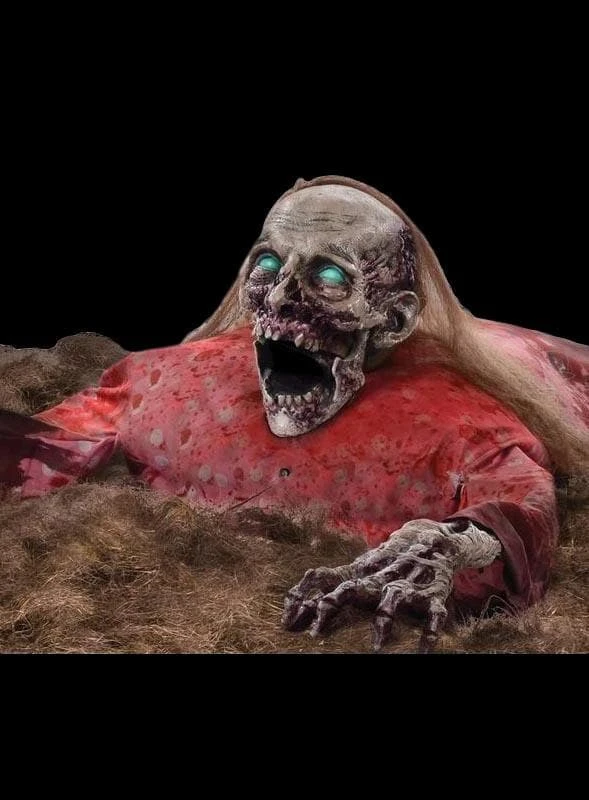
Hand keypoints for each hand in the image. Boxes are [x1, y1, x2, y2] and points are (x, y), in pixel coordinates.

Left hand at [282, 518, 500, 651]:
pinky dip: (430, 634)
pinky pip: (433, 616)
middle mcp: (378, 579)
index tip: (286, 622)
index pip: (321, 579)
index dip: (301, 597)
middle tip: (315, 633)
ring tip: (377, 647)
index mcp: (357, 573)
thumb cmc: (385, 565)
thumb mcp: (357, 571)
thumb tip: (290, 610)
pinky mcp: (434, 596)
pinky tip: (424, 651)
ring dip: (384, 622)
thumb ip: (329, 587)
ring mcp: (406, 586)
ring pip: (392, 600)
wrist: (432, 540)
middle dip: (331, 607)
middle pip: (349, 589)